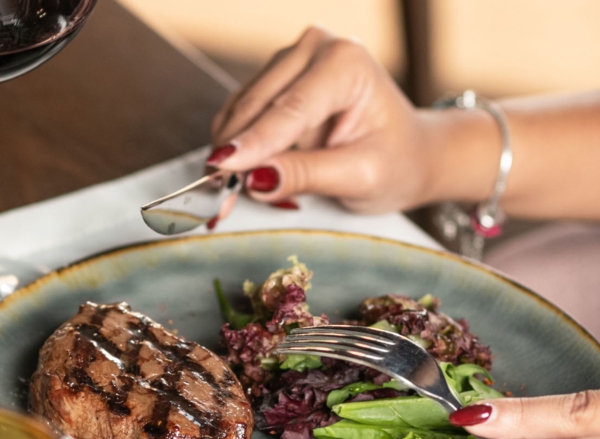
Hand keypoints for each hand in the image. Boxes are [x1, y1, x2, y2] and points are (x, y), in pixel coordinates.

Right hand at [208, 27, 432, 214]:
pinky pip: (243, 114)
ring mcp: (294, 60)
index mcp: (346, 63)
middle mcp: (317, 49)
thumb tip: (256, 178)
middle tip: (221, 197)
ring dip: (236, 152)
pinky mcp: (278, 79)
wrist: (409, 154)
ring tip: (242, 191)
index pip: (290, 109)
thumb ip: (307, 175)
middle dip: (238, 153)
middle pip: (258, 106)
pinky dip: (240, 146)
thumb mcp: (359, 177)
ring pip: (243, 110)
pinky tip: (249, 172)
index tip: (222, 168)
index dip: (254, 143)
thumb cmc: (396, 163)